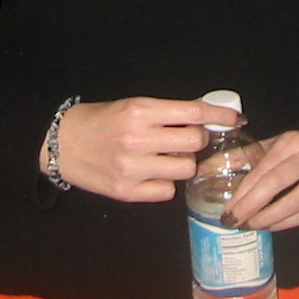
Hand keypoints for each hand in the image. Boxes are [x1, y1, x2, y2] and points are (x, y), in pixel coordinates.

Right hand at [44, 95, 240, 202]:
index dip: (220, 115)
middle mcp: (138, 139)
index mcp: (140, 111)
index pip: (193, 112)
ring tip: (166, 158)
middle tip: (189, 139)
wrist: (62, 143)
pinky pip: (167, 192)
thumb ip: (167, 112)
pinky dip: (165, 184)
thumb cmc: (101, 121)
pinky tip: (152, 174)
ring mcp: (133, 168)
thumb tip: (205, 115)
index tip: (236, 118)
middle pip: (195, 143)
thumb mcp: (133, 106)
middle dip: (199, 140)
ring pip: (185, 169)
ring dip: (183, 163)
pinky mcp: (127, 192)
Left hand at [224, 129, 298, 231]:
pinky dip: (285, 223)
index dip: (243, 191)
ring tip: (249, 225)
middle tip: (232, 221)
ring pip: (293, 203)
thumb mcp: (278, 146)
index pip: (263, 169)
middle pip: (275, 185)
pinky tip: (270, 226)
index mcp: (294, 141)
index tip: (227, 208)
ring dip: (267, 218)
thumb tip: (210, 168)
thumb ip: (247, 157)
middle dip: (250, 206)